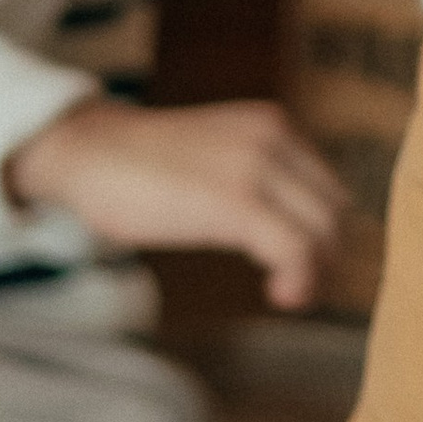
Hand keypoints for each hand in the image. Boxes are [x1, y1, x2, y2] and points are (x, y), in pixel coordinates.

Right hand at [4, 96, 351, 309]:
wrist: (88, 150)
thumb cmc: (143, 166)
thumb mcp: (217, 158)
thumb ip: (256, 180)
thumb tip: (290, 234)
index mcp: (274, 127)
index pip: (330, 188)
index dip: (326, 234)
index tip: (305, 267)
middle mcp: (275, 139)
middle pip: (334, 212)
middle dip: (326, 257)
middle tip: (299, 288)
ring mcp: (258, 168)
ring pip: (323, 231)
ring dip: (317, 272)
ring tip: (289, 294)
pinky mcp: (238, 201)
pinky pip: (296, 248)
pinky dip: (300, 278)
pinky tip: (280, 295)